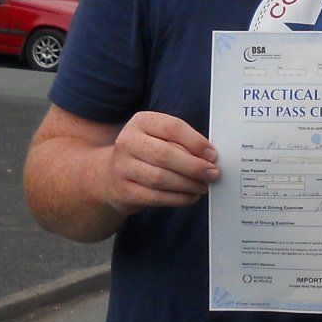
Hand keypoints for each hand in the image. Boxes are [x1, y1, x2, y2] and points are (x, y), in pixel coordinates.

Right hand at [100, 111, 219, 214]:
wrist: (109, 176)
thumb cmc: (146, 154)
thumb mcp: (160, 138)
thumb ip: (183, 143)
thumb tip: (210, 158)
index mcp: (141, 122)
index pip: (173, 127)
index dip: (196, 142)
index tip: (213, 155)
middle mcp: (128, 141)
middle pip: (166, 155)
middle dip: (194, 167)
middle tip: (213, 174)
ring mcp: (122, 167)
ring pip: (161, 178)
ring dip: (188, 185)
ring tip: (203, 187)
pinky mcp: (123, 191)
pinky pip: (155, 197)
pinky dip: (178, 199)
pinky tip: (191, 197)